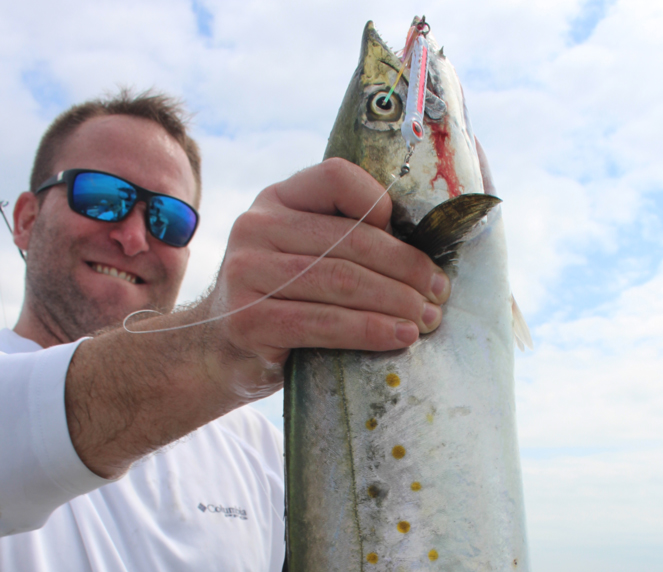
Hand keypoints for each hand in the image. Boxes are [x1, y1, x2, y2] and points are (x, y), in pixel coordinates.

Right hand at [202, 158, 450, 393]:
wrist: (217, 352)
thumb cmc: (282, 300)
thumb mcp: (303, 253)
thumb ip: (343, 238)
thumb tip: (422, 253)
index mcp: (277, 198)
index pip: (337, 177)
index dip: (381, 203)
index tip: (410, 240)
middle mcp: (256, 226)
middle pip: (351, 240)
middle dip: (407, 268)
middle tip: (439, 293)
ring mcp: (247, 271)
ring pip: (343, 281)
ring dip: (397, 302)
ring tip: (428, 318)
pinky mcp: (249, 319)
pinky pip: (325, 323)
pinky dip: (371, 331)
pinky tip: (401, 337)